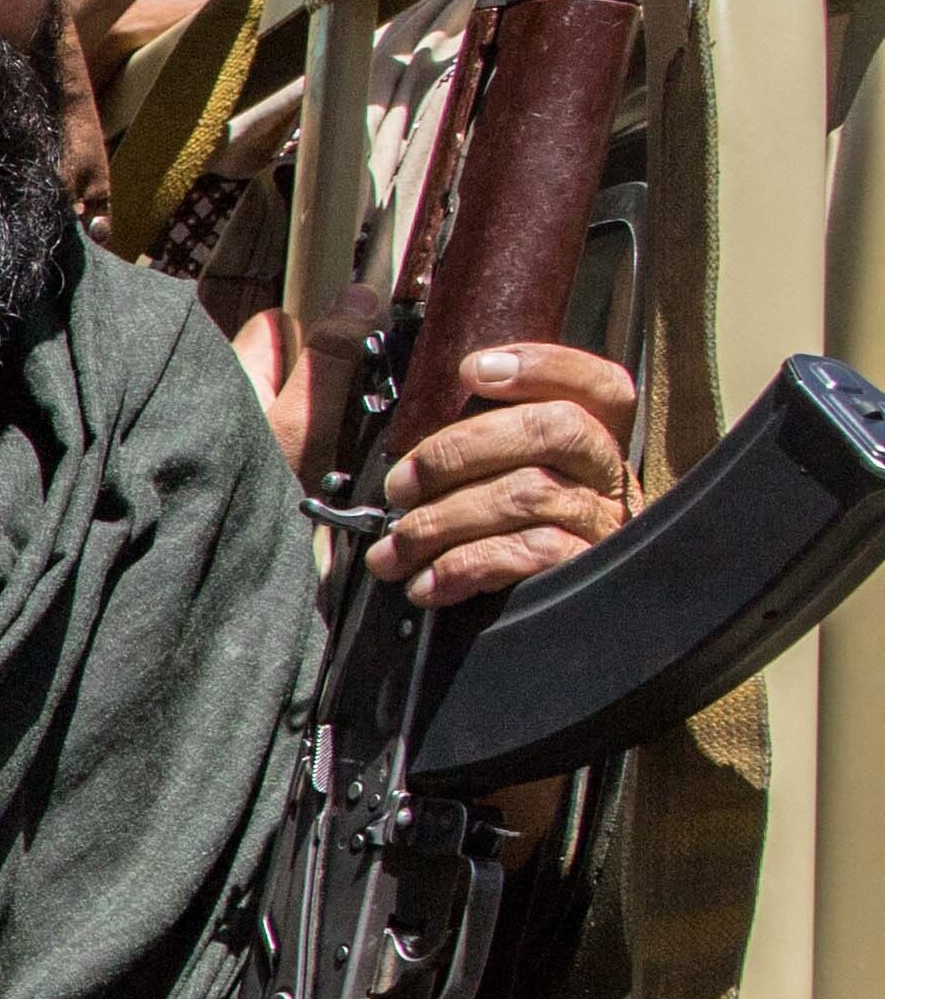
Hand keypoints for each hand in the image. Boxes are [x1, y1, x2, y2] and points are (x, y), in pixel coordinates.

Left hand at [365, 337, 636, 606]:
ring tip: (393, 548)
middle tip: (398, 486)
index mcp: (587, 437)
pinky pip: (528, 557)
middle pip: (552, 430)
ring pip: (527, 495)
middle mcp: (604, 475)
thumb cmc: (488, 537)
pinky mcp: (581, 574)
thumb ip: (461, 424)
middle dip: (459, 451)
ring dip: (441, 521)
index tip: (472, 369)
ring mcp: (600, 524)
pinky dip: (464, 566)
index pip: (594, 383)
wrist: (536, 638)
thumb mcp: (479, 473)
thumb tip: (398, 360)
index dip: (540, 365)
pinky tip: (426, 583)